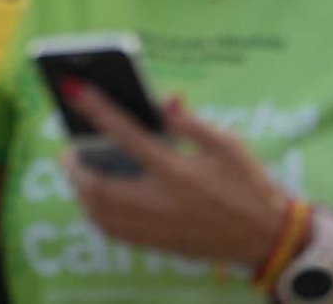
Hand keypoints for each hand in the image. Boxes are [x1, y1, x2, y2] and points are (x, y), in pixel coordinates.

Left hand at [62, 86, 287, 266]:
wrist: (264, 239)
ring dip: (81, 190)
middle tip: (68, 148)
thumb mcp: (228, 145)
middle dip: (75, 166)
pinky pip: (112, 232)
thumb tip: (162, 100)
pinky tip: (94, 196)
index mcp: (179, 172)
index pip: (128, 135)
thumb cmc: (247, 186)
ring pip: (100, 214)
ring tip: (77, 170)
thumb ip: (190, 122)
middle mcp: (163, 203)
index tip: (73, 88)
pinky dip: (95, 212)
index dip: (98, 109)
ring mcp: (157, 228)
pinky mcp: (157, 245)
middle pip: (100, 186)